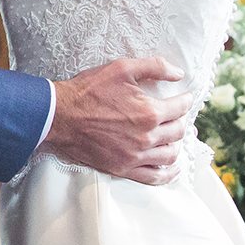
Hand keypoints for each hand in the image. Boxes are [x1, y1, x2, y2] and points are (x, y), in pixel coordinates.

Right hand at [42, 57, 193, 185]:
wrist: (60, 116)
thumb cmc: (88, 90)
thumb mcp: (122, 68)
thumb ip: (155, 67)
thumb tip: (179, 74)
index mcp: (150, 112)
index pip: (181, 108)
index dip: (185, 100)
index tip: (184, 98)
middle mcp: (147, 137)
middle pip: (178, 132)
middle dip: (180, 121)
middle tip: (177, 115)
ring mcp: (135, 156)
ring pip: (170, 155)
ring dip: (176, 144)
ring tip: (173, 137)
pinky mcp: (123, 168)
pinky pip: (154, 177)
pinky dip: (168, 174)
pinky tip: (172, 168)